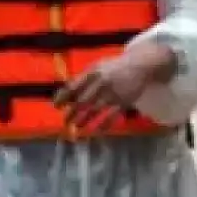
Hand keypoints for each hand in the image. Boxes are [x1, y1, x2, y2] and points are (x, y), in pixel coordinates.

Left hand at [53, 44, 173, 131]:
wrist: (140, 65)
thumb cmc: (113, 68)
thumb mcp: (96, 67)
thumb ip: (82, 78)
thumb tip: (66, 94)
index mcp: (92, 73)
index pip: (73, 87)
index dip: (63, 98)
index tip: (56, 106)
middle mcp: (101, 83)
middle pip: (82, 102)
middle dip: (71, 113)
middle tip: (65, 122)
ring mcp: (113, 93)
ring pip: (95, 111)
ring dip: (84, 121)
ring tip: (77, 127)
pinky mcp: (124, 102)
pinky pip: (112, 117)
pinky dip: (104, 125)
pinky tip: (97, 131)